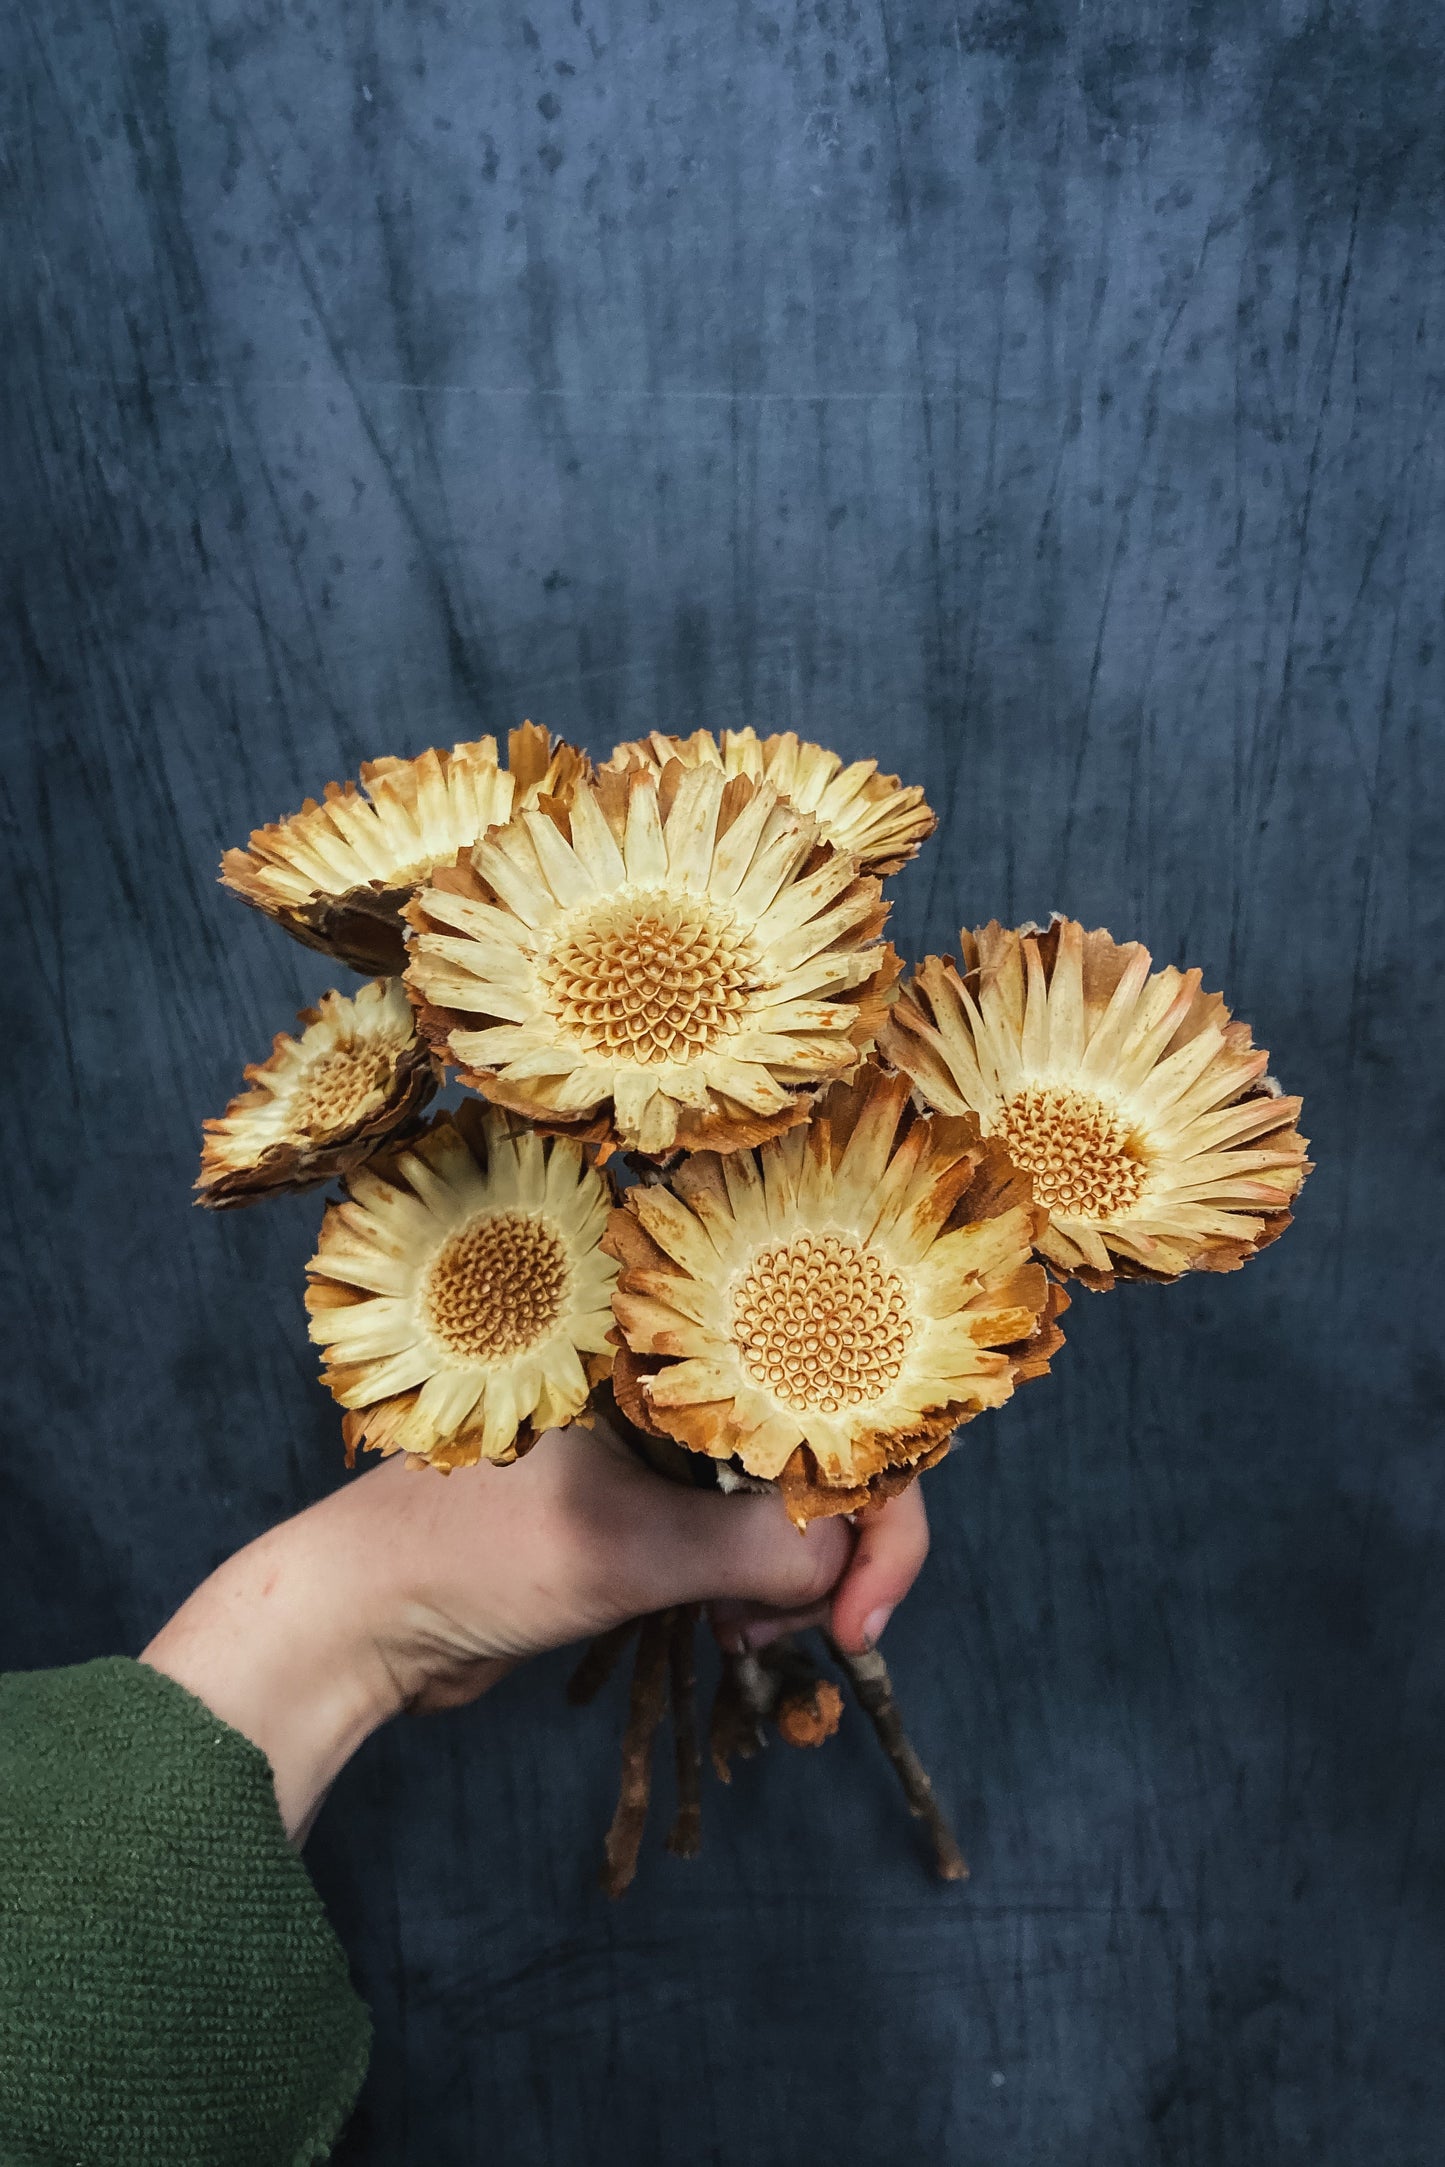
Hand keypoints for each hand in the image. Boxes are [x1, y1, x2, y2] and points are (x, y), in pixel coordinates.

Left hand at [141, 1423, 929, 1840]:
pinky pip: (742, 1546)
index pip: (828, 1401)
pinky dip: (757, 1595)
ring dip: (795, 1585)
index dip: (872, 1505)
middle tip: (817, 1634)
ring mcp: (665, 1455)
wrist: (360, 1618)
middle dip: (836, 1554)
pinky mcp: (648, 1515)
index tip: (861, 1610)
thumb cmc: (469, 1552)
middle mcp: (678, 1391)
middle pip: (822, 1457)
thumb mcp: (622, 1547)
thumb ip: (747, 1547)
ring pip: (787, 1510)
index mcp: (669, 1353)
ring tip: (748, 1638)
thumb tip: (845, 1561)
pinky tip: (733, 1633)